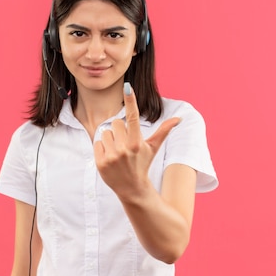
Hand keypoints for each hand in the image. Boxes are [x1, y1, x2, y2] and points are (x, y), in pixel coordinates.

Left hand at [93, 83, 180, 200]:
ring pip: (105, 132)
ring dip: (110, 140)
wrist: (132, 188)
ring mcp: (112, 156)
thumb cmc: (143, 164)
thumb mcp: (153, 148)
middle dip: (119, 131)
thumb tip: (178, 119)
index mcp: (137, 143)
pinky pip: (97, 143)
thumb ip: (163, 131)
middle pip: (116, 123)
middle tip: (125, 144)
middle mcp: (125, 149)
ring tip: (117, 152)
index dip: (131, 101)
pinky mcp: (101, 163)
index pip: (133, 117)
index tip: (128, 87)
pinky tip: (110, 158)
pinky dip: (102, 148)